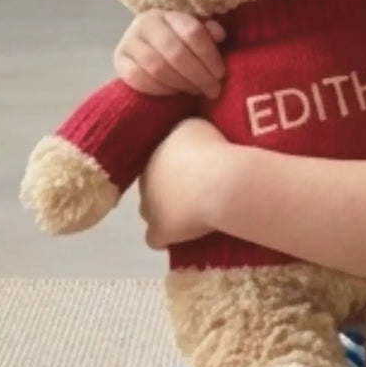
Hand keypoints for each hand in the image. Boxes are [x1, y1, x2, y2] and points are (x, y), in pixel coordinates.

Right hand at [113, 10, 225, 98]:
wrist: (145, 46)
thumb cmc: (175, 40)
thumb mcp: (193, 31)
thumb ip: (207, 32)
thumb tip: (220, 35)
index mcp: (167, 13)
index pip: (191, 32)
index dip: (209, 55)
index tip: (221, 74)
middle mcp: (144, 24)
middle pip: (175, 52)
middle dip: (199, 75)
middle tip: (213, 90)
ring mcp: (128, 42)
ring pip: (158, 68)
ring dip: (182, 84)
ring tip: (196, 91)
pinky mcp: (119, 62)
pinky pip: (139, 80)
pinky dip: (161, 89)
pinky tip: (175, 92)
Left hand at [138, 118, 232, 248]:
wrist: (220, 182)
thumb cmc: (211, 150)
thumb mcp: (194, 127)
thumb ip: (181, 135)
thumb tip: (182, 141)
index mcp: (154, 154)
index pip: (157, 163)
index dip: (174, 168)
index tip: (193, 171)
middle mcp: (145, 179)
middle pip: (152, 187)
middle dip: (168, 190)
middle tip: (195, 191)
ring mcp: (149, 207)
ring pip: (150, 212)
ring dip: (166, 213)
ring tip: (191, 215)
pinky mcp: (159, 231)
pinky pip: (155, 239)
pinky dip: (167, 238)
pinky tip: (181, 237)